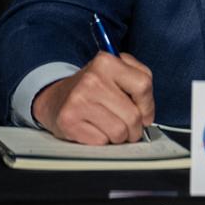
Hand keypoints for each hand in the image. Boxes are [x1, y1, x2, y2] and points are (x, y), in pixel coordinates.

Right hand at [32, 52, 153, 144]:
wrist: (55, 98)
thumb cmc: (94, 87)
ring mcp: (78, 101)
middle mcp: (91, 80)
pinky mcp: (68, 122)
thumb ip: (140, 79)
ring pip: (119, 132)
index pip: (143, 85)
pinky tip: (96, 130)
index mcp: (106, 62)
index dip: (148, 106)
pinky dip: (103, 140)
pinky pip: (101, 141)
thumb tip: (148, 113)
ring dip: (121, 136)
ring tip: (114, 128)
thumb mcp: (118, 70)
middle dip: (136, 127)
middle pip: (133, 115)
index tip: (146, 115)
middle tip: (131, 127)